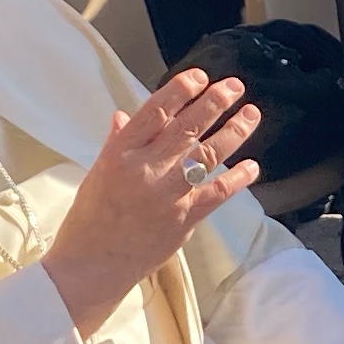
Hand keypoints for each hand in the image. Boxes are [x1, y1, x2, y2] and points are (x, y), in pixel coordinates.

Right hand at [41, 68, 258, 333]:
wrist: (92, 266)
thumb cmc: (90, 218)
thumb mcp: (98, 172)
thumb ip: (118, 142)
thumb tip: (127, 114)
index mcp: (120, 153)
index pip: (155, 110)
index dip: (181, 90)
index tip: (199, 77)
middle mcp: (146, 169)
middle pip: (188, 127)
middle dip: (215, 102)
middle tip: (234, 86)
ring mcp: (168, 194)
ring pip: (208, 155)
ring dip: (234, 131)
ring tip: (251, 114)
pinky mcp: (185, 219)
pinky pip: (218, 193)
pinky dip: (238, 178)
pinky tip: (253, 166)